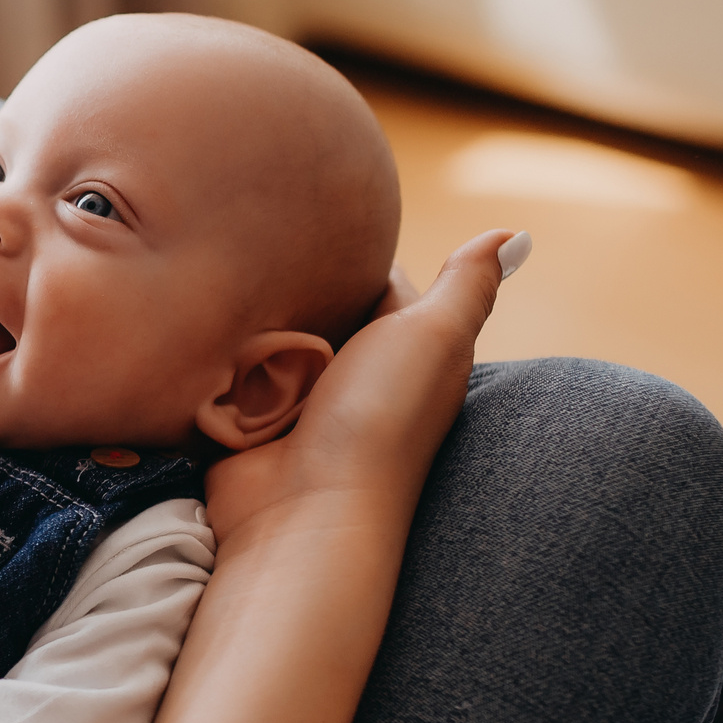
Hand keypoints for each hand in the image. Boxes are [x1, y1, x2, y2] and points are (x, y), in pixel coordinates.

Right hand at [203, 229, 519, 545]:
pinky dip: (220, 362)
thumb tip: (518, 232)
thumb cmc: (380, 420)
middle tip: (259, 239)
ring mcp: (299, 401)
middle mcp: (356, 376)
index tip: (323, 210)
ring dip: (250, 319)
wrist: (306, 512)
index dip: (357, 249)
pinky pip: (229, 373)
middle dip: (293, 281)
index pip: (379, 281)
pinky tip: (204, 333)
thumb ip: (468, 282)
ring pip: (269, 334)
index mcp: (406, 350)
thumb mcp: (436, 336)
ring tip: (225, 281)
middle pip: (319, 305)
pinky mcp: (250, 422)